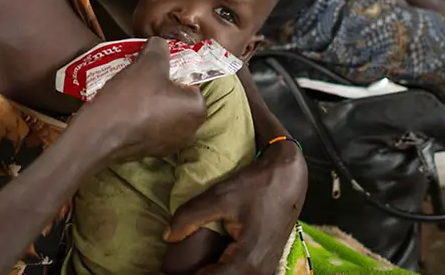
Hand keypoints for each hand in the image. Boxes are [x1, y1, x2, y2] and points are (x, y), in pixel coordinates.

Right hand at [82, 37, 205, 162]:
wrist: (99, 132)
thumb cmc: (132, 98)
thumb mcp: (149, 62)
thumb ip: (159, 48)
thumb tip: (160, 44)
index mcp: (197, 110)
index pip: (191, 81)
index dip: (173, 69)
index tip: (156, 65)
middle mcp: (189, 131)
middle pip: (176, 97)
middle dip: (160, 85)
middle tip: (143, 73)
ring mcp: (169, 145)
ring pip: (162, 112)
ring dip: (149, 100)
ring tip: (131, 87)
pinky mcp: (149, 151)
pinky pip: (148, 125)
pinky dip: (139, 115)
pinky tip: (124, 105)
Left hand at [166, 141, 307, 273]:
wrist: (290, 178)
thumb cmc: (257, 185)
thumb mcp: (222, 195)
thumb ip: (191, 216)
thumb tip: (168, 237)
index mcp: (246, 262)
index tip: (154, 274)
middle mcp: (257, 273)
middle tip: (159, 272)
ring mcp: (262, 272)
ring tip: (173, 270)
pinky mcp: (262, 265)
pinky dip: (213, 272)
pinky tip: (197, 266)